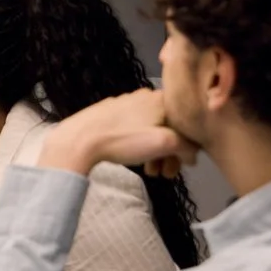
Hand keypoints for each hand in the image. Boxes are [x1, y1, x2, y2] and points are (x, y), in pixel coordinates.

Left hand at [40, 88, 196, 178]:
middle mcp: (146, 96)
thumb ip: (186, 147)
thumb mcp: (164, 143)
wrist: (79, 139)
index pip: (187, 123)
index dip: (188, 147)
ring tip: (151, 172)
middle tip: (166, 174)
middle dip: (170, 154)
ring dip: (155, 153)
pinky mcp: (110, 113)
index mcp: (161, 98)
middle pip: (169, 128)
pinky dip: (140, 145)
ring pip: (151, 130)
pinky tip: (136, 161)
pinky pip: (135, 129)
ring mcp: (126, 103)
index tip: (181, 166)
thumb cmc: (123, 139)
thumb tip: (192, 156)